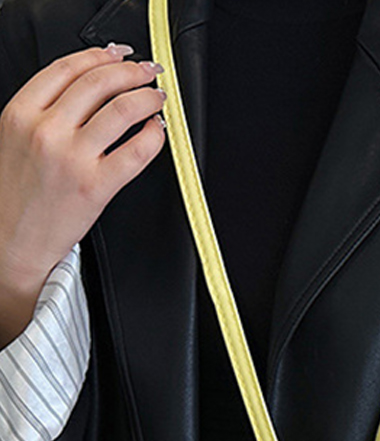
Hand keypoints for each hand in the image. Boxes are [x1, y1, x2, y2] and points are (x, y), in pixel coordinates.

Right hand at [0, 43, 165, 292]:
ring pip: (120, 110)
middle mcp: (45, 131)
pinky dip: (154, 135)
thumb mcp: (15, 139)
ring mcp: (71, 158)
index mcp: (21, 114)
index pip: (67, 69)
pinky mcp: (95, 186)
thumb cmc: (18, 194)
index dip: (99, 56)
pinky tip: (158, 131)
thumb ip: (44, 112)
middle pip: (98, 83)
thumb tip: (88, 88)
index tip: (118, 54)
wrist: (12, 240)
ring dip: (146, 97)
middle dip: (130, 71)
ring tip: (157, 97)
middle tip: (147, 72)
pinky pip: (135, 151)